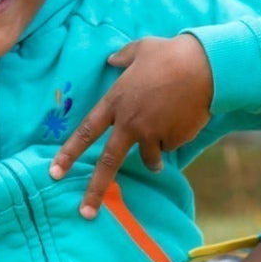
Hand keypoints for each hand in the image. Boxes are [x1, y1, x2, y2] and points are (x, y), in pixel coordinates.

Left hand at [50, 35, 213, 215]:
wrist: (206, 66)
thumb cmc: (171, 54)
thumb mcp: (141, 49)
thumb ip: (122, 57)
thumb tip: (111, 59)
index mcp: (116, 101)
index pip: (85, 132)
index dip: (69, 154)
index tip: (55, 172)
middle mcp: (130, 122)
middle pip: (108, 162)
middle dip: (95, 190)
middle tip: (85, 212)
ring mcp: (152, 133)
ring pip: (149, 157)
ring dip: (154, 156)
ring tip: (165, 136)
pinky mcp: (174, 139)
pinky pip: (172, 144)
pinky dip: (176, 135)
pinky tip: (185, 116)